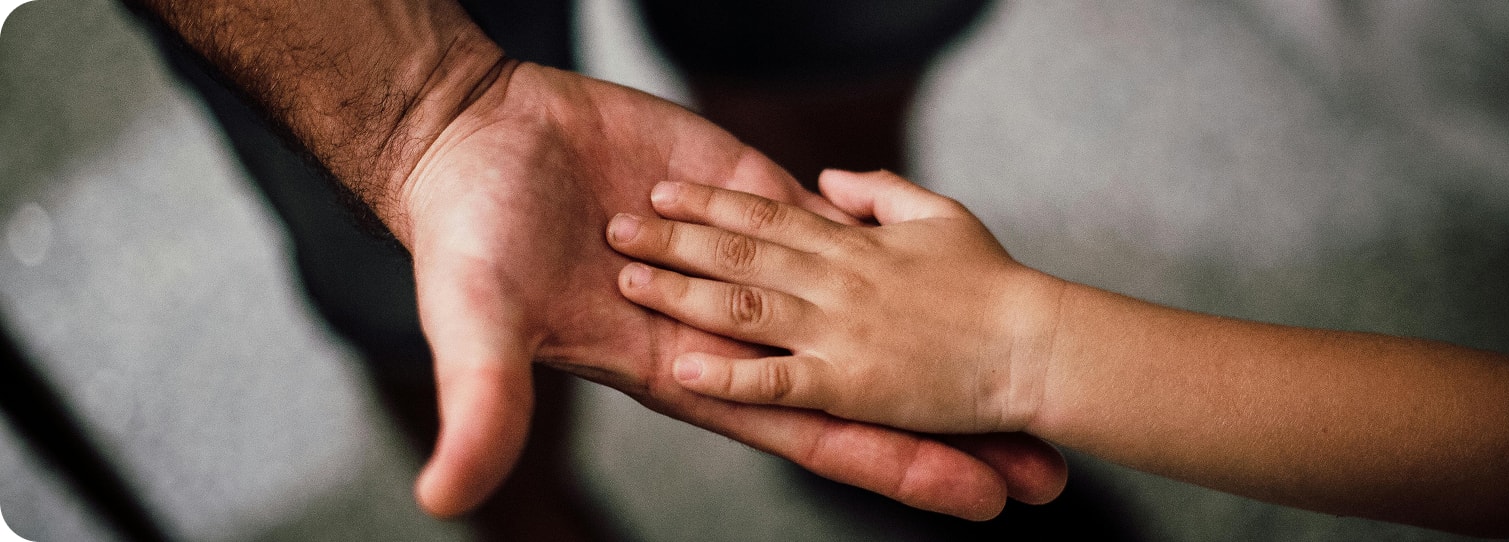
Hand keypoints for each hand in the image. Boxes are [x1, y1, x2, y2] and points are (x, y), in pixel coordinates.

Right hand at [397, 64, 1066, 517]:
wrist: (472, 139)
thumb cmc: (468, 241)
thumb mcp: (477, 326)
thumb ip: (481, 405)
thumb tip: (445, 498)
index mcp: (688, 371)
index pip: (815, 431)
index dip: (896, 467)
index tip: (978, 500)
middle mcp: (733, 329)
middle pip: (864, 387)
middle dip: (946, 430)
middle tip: (1043, 472)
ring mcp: (748, 261)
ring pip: (865, 308)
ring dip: (939, 340)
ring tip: (1023, 369)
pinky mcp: (746, 192)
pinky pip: (833, 225)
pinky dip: (890, 241)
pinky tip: (955, 262)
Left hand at [606, 170, 1068, 433]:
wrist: (1037, 345)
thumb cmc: (996, 283)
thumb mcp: (939, 215)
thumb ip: (880, 193)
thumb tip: (829, 179)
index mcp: (855, 244)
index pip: (766, 215)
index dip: (710, 202)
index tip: (664, 191)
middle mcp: (836, 282)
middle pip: (739, 253)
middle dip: (673, 238)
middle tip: (616, 227)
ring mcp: (838, 333)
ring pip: (743, 306)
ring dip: (681, 292)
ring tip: (628, 280)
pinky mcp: (849, 385)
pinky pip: (776, 381)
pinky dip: (729, 375)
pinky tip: (683, 368)